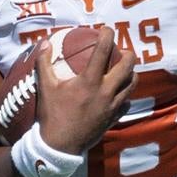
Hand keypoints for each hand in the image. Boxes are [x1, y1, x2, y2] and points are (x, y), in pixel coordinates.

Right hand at [35, 28, 136, 154]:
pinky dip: (125, 96)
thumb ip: (44, 63)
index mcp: (89, 81)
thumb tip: (45, 43)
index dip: (107, 36)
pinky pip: (126, 103)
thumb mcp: (45, 88)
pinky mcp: (113, 118)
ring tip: (125, 69)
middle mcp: (105, 91)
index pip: (102, 51)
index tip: (107, 29)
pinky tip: (120, 94)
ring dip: (131, 73)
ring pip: (132, 84)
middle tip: (121, 51)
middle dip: (127, 54)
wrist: (60, 146)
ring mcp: (112, 106)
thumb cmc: (52, 115)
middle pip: (127, 66)